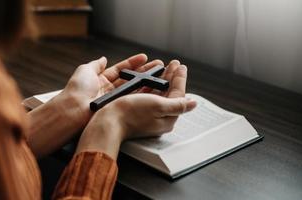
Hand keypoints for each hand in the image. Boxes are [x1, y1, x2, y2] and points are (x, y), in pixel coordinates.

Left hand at [27, 54, 161, 156]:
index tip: (145, 57)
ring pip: (133, 89)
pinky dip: (144, 94)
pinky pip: (133, 99)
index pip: (119, 69)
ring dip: (147, 82)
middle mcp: (108, 90)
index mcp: (99, 80)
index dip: (132, 63)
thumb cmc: (77, 90)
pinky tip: (154, 88)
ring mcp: (114, 100)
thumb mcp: (85, 70)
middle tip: (159, 66)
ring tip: (161, 75)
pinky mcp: (117, 109)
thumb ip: (95, 64)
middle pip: (129, 79)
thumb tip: (102, 58)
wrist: (74, 109)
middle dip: (144, 72)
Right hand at [75, 62, 195, 158]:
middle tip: (174, 63)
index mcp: (167, 119)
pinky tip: (150, 77)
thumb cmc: (131, 114)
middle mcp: (158, 117)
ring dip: (162, 78)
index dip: (180, 79)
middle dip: (172, 77)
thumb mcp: (159, 106)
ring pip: (158, 93)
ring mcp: (146, 114)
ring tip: (164, 66)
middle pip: (169, 93)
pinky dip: (150, 83)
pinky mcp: (135, 110)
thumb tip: (193, 103)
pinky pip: (146, 94)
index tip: (181, 66)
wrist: (107, 122)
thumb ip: (178, 104)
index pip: (178, 95)